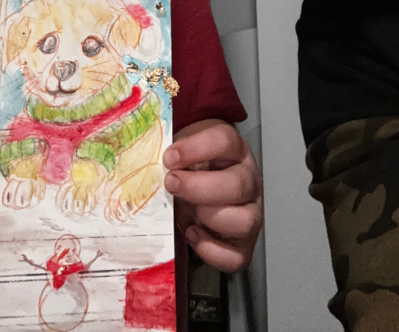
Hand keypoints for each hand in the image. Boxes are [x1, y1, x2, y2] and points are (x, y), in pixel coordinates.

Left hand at [163, 119, 261, 272]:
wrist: (204, 184)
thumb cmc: (193, 167)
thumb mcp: (186, 154)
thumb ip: (173, 156)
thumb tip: (146, 163)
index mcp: (235, 151)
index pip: (224, 142)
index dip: (195, 148)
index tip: (169, 157)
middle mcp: (249, 181)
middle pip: (237, 185)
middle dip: (197, 187)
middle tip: (171, 184)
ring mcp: (251, 213)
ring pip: (244, 221)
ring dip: (208, 217)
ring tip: (184, 211)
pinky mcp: (243, 244)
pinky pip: (235, 257)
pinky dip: (210, 249)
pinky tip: (192, 232)